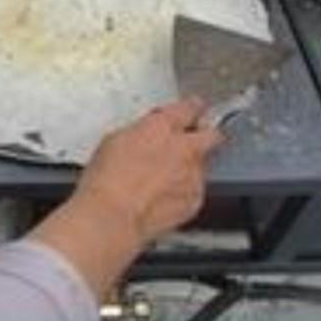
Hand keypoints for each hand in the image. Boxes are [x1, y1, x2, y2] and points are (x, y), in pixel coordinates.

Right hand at [74, 98, 222, 244]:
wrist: (113, 214)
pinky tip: (161, 197)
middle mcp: (185, 148)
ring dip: (189, 167)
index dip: (192, 108)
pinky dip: (183, 192)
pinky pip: (195, 190)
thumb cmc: (107, 179)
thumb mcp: (116, 139)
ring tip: (163, 179)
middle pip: (212, 134)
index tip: (193, 109)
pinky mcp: (195, 200)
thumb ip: (142, 131)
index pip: (191, 107)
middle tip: (191, 139)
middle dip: (205, 134)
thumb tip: (146, 134)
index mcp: (164, 127)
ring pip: (202, 165)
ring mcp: (193, 175)